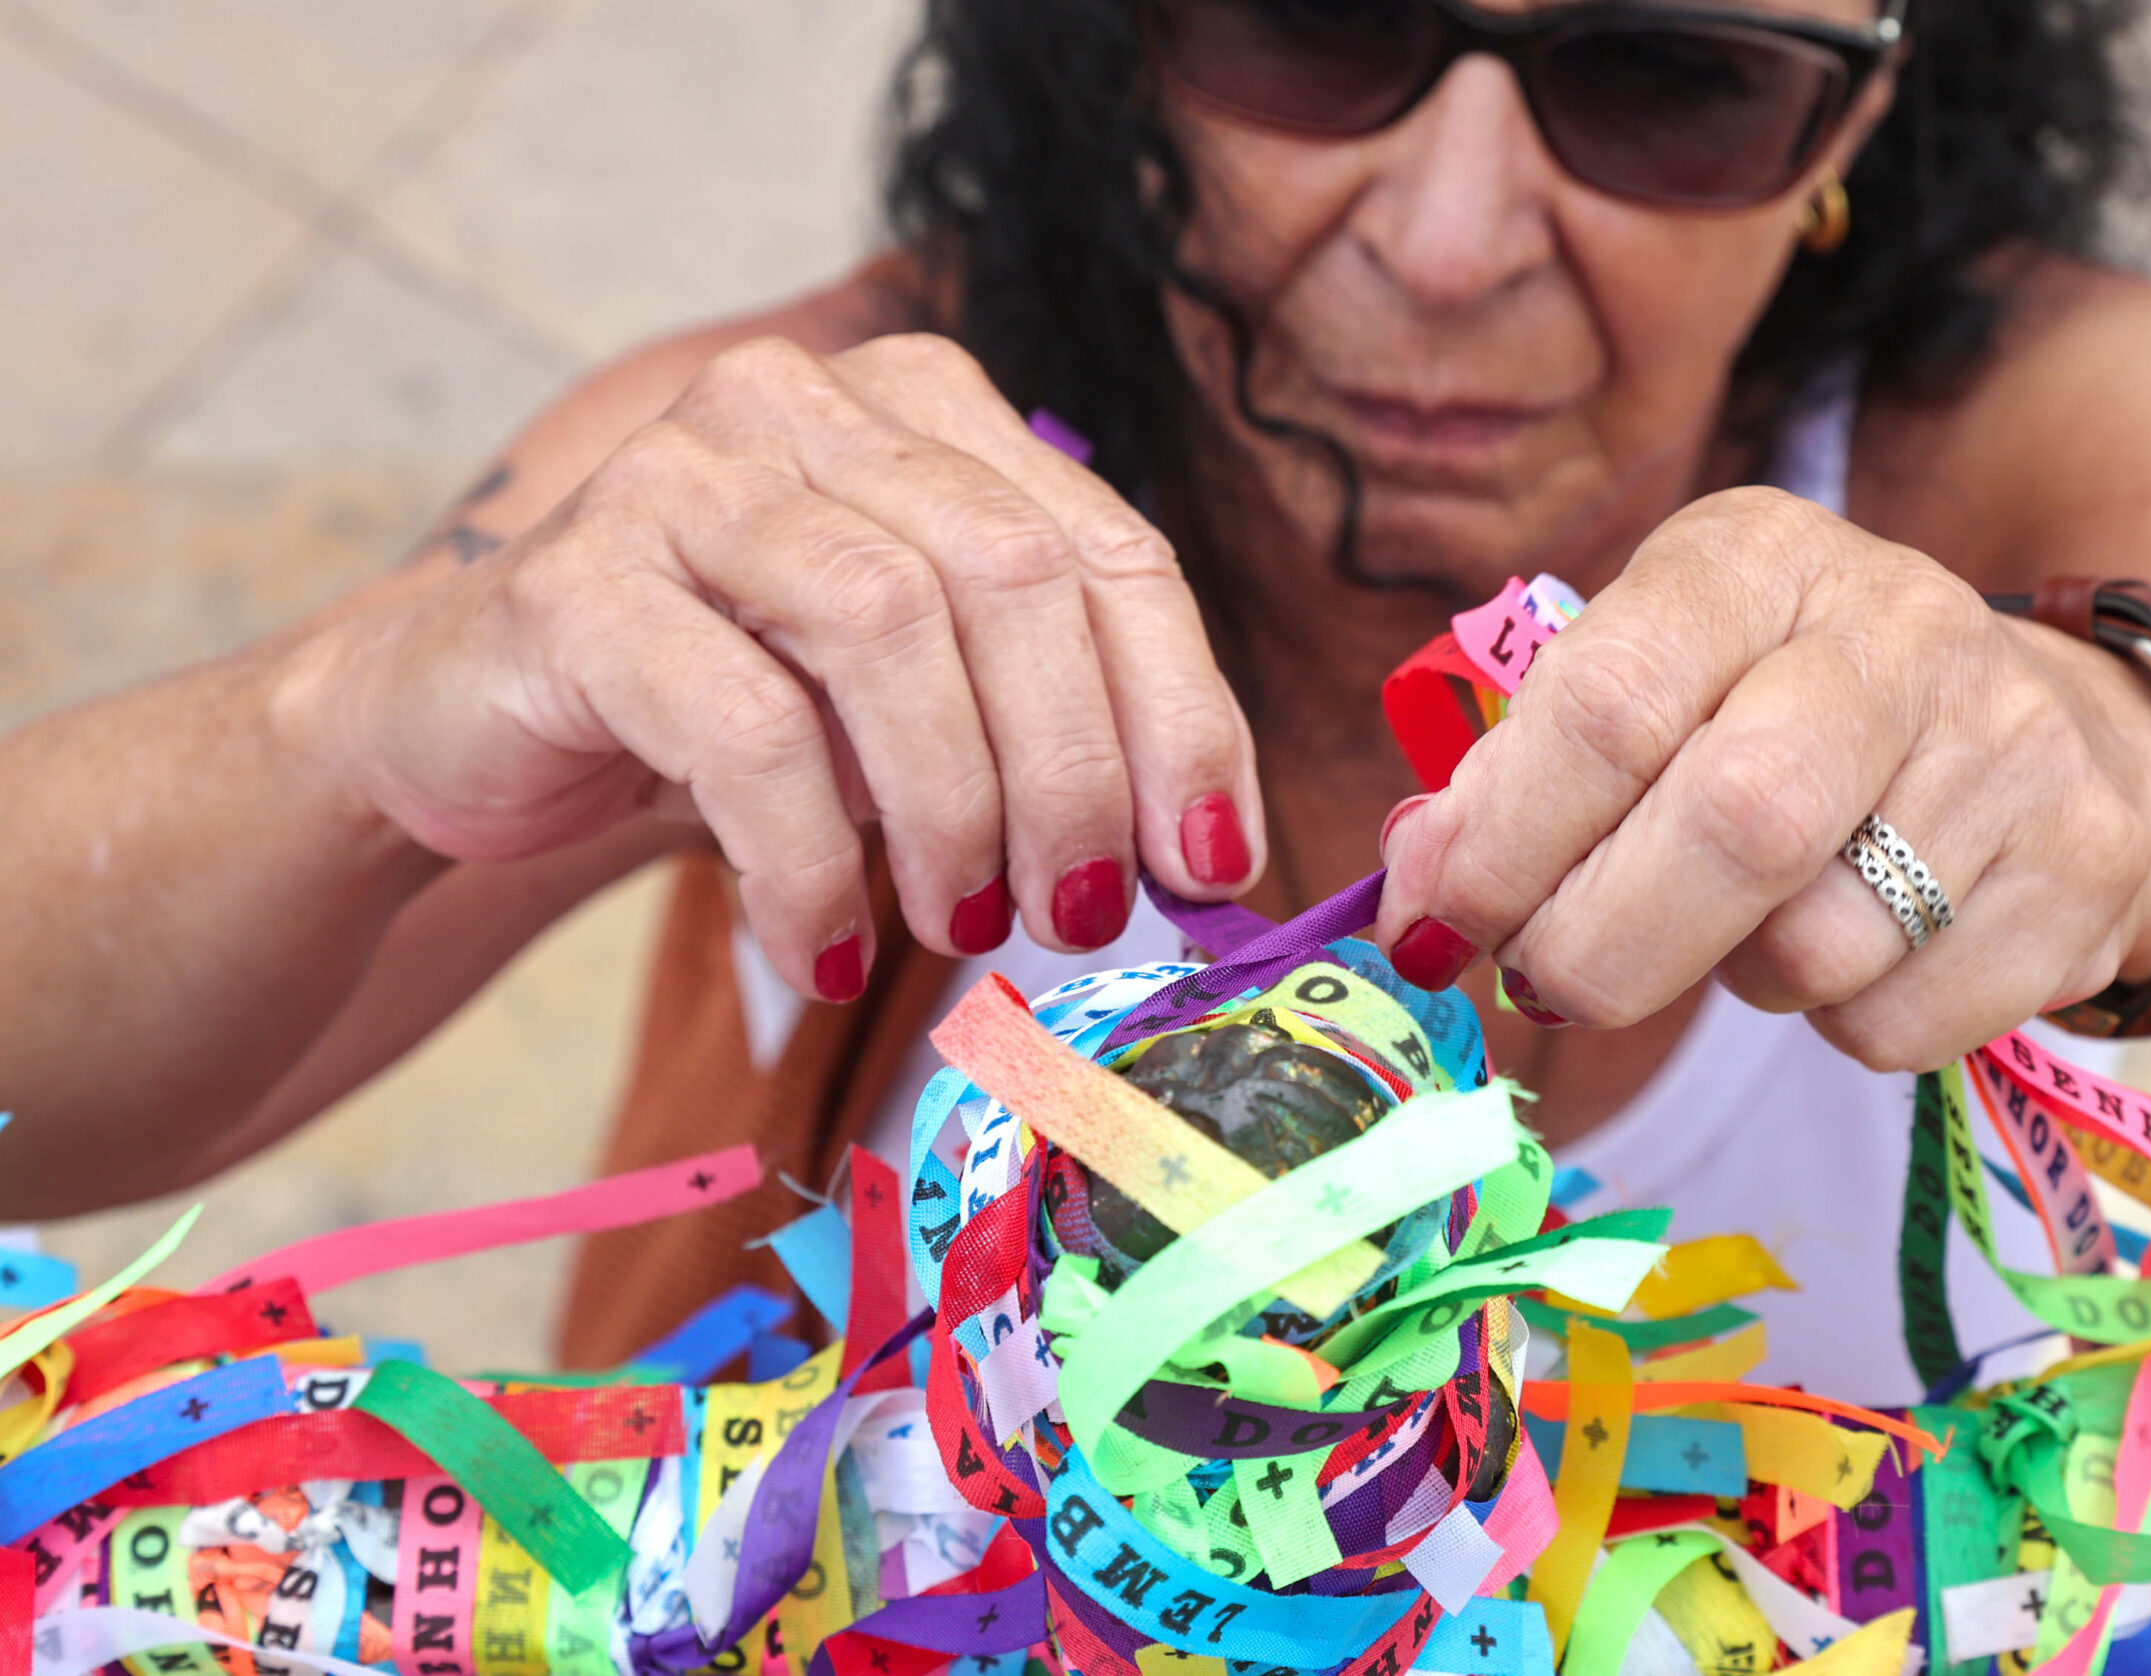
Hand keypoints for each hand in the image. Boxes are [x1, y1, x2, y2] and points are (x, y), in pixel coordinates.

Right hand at [273, 334, 1262, 998]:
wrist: (473, 723)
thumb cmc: (732, 716)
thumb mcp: (914, 704)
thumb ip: (1042, 727)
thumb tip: (1204, 861)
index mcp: (924, 413)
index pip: (1110, 553)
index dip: (1183, 716)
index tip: (1211, 865)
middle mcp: (809, 406)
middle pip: (1014, 577)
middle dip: (1075, 774)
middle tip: (1080, 916)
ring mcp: (682, 474)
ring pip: (887, 628)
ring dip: (952, 812)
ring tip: (957, 927)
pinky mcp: (578, 582)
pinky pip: (745, 731)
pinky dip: (811, 865)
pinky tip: (822, 952)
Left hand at [1374, 487, 2150, 1067]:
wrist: (2066, 738)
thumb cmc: (1793, 715)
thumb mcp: (1661, 682)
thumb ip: (1529, 772)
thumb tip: (1415, 895)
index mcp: (1758, 558)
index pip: (1609, 703)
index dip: (1504, 840)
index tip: (1438, 918)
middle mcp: (1898, 626)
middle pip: (1731, 827)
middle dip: (1600, 942)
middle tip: (1546, 982)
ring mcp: (2011, 744)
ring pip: (1815, 947)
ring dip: (1734, 980)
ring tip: (1745, 926)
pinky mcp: (2082, 867)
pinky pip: (1899, 1021)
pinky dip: (1837, 1024)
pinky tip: (1857, 950)